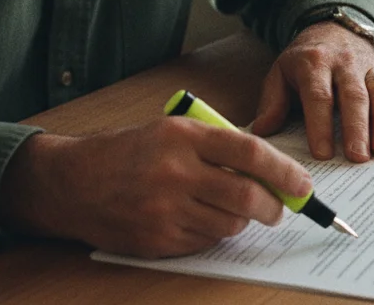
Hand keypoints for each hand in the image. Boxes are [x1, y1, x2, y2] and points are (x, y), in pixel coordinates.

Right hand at [0, 119, 311, 257]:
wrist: (70, 183)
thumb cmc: (124, 153)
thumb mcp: (169, 131)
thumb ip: (214, 147)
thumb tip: (267, 170)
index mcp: (182, 136)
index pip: (249, 152)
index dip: (283, 170)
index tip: (302, 184)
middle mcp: (175, 172)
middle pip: (245, 196)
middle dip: (273, 207)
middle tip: (278, 209)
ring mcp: (165, 209)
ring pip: (229, 224)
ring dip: (241, 221)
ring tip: (231, 210)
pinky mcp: (156, 240)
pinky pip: (204, 242)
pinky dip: (212, 233)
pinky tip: (197, 219)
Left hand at [251, 22, 373, 161]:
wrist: (332, 29)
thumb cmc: (304, 61)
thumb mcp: (280, 74)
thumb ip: (271, 102)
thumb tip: (262, 131)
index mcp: (314, 63)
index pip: (319, 96)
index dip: (320, 125)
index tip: (322, 152)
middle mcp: (345, 64)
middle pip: (353, 97)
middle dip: (356, 128)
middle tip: (358, 157)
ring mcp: (370, 67)